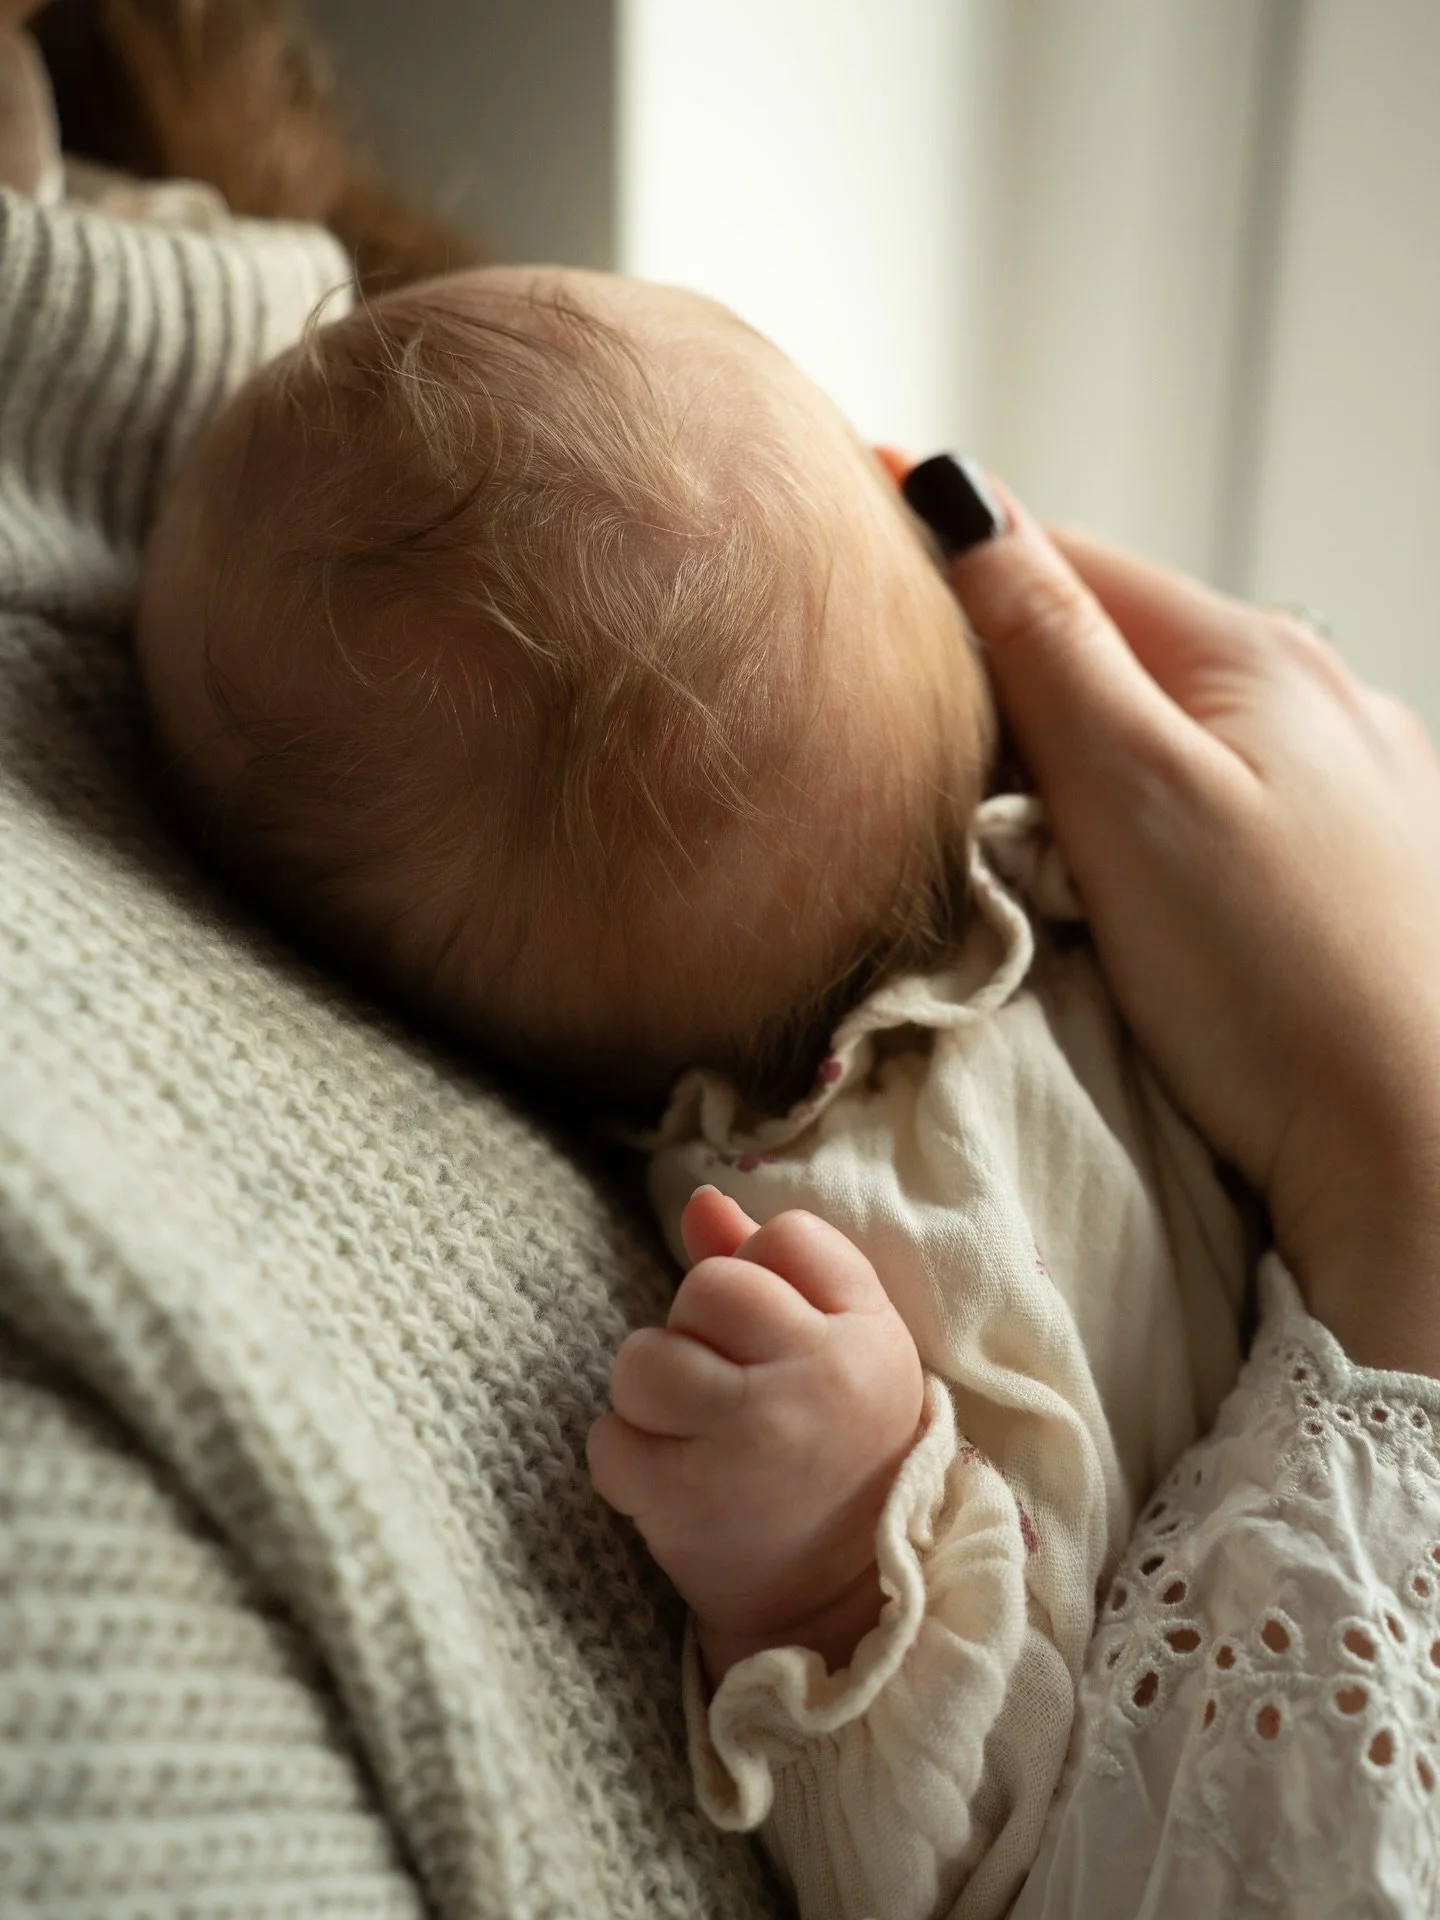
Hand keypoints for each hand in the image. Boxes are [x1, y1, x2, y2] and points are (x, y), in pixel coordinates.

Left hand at [586, 1187, 924, 1680]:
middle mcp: (813, 1378)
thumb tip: (700, 1199)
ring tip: (683, 1426)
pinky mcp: (688, 1500)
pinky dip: (622, 1460)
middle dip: (694, 1326)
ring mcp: (749, 1440)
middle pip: (708, 1287)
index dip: (760, 1275)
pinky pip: (610, 1439)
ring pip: (645, 1358)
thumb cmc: (836, 1448)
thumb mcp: (843, 1348)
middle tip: (719, 1382)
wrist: (841, 1599)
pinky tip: (662, 1479)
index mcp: (864, 1333)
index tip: (768, 1334)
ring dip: (646, 1391)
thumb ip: (774, 1267)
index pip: (786, 1238)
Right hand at [950, 491, 1439, 1372]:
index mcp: (1252, 654)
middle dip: (1014, 653)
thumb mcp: (1131, 796)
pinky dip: (1153, 798)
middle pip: (1121, 634)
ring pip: (1173, 715)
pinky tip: (1132, 856)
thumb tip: (960, 495)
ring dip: (1086, 730)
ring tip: (1006, 783)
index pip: (1066, 557)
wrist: (1415, 1149)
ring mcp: (1348, 776)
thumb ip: (1044, 644)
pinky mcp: (1354, 860)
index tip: (863, 556)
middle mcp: (1318, 692)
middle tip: (911, 693)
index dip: (953, 557)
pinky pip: (1223, 788)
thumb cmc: (1275, 990)